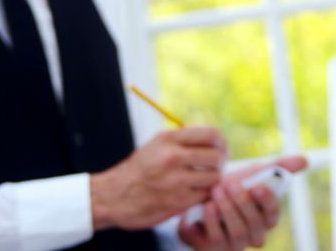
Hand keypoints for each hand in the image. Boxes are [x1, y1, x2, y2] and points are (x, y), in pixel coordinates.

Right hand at [90, 127, 226, 230]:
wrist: (113, 197)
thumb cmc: (138, 171)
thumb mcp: (156, 146)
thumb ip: (182, 141)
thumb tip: (214, 139)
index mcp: (168, 139)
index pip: (211, 134)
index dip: (222, 143)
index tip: (220, 150)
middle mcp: (172, 157)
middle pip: (217, 156)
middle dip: (220, 163)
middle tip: (214, 168)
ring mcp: (175, 180)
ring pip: (215, 177)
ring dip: (212, 181)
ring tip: (202, 182)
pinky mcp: (178, 201)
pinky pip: (205, 196)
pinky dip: (203, 196)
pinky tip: (193, 193)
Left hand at [178, 155, 307, 249]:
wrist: (198, 198)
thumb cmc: (231, 188)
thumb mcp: (252, 175)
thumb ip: (278, 168)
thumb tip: (305, 159)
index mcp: (266, 218)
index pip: (273, 213)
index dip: (267, 201)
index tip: (257, 186)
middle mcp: (254, 234)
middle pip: (255, 224)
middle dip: (243, 203)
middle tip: (230, 184)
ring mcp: (235, 244)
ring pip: (239, 233)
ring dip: (228, 210)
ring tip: (216, 191)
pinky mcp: (215, 248)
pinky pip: (217, 239)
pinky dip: (212, 221)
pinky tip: (207, 206)